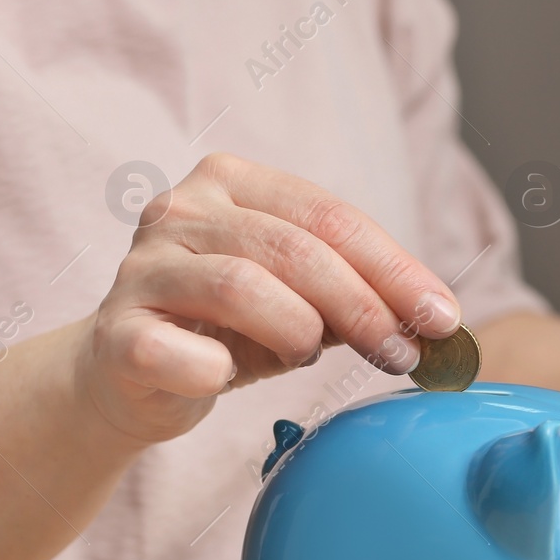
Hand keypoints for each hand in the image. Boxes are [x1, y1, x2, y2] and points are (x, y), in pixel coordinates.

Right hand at [79, 153, 461, 443]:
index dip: (396, 270)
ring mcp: (141, 267)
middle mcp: (180, 209)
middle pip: (296, 249)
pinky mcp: (114, 332)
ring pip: (242, 286)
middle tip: (402, 354)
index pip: (332, 217)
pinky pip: (174, 350)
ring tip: (307, 356)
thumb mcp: (303, 298)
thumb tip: (439, 321)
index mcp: (233, 182)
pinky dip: (214, 369)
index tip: (445, 318)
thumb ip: (358, 294)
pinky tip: (227, 377)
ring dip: (299, 332)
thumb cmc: (231, 329)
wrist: (131, 374)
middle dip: (364, 306)